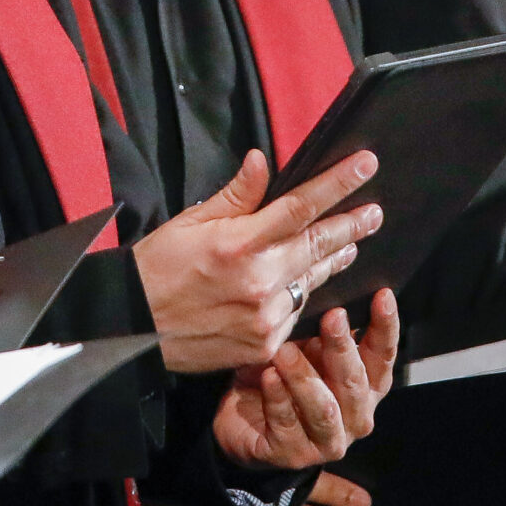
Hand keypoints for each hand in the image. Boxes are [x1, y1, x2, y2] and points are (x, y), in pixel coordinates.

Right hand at [132, 149, 381, 371]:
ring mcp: (265, 318)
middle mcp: (258, 282)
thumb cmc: (156, 267)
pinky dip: (302, 295)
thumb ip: (235, 196)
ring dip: (332, 261)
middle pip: (318, 246)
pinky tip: (307, 282)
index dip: (337, 185)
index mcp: (239, 244)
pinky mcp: (263, 345)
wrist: (131, 325)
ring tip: (350, 246)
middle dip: (351, 226)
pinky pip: (295, 314)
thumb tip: (262, 160)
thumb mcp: (190, 222)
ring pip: (311, 282)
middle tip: (375, 213)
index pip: (300, 207)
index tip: (366, 165)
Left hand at [212, 293, 398, 469]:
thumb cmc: (282, 380)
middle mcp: (355, 416)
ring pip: (324, 408)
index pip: (383, 356)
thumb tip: (327, 296)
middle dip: (343, 348)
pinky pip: (287, 424)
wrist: (243, 425)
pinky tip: (269, 377)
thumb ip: (319, 333)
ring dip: (306, 377)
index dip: (386, 326)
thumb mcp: (303, 351)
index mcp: (366, 387)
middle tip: (332, 317)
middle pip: (355, 382)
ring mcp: (328, 440)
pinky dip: (278, 399)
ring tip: (285, 351)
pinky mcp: (294, 455)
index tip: (383, 296)